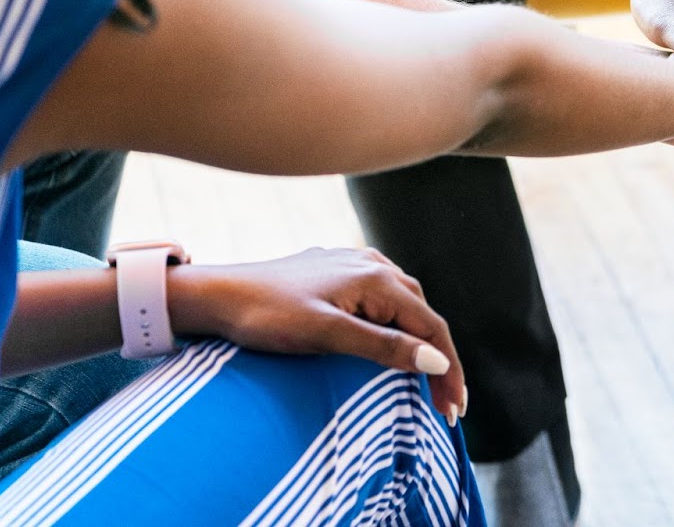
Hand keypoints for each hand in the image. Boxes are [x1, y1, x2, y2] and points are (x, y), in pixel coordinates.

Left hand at [168, 247, 464, 422]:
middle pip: (424, 316)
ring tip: (427, 377)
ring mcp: (357, 264)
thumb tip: (438, 360)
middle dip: (439, 359)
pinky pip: (384, 298)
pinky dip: (398, 324)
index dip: (449, 369)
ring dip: (420, 341)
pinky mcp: (339, 271)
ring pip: (406, 305)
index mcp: (378, 279)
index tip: (454, 409)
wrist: (218, 294)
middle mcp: (375, 265)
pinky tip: (392, 338)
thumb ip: (383, 347)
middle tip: (444, 404)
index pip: (431, 328)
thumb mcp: (327, 335)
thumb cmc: (268, 315)